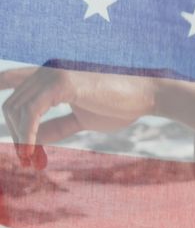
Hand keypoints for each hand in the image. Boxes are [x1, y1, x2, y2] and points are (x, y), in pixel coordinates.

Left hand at [1, 67, 156, 168]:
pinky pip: (31, 113)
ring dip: (21, 138)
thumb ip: (56, 126)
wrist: (148, 95)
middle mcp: (49, 68)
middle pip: (12, 104)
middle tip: (27, 158)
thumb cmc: (121, 105)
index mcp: (53, 73)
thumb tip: (32, 139)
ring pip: (17, 109)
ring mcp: (54, 73)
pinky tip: (32, 151)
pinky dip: (27, 135)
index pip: (12, 78)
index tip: (3, 117)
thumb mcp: (82, 119)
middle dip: (16, 134)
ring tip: (32, 158)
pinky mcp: (62, 83)